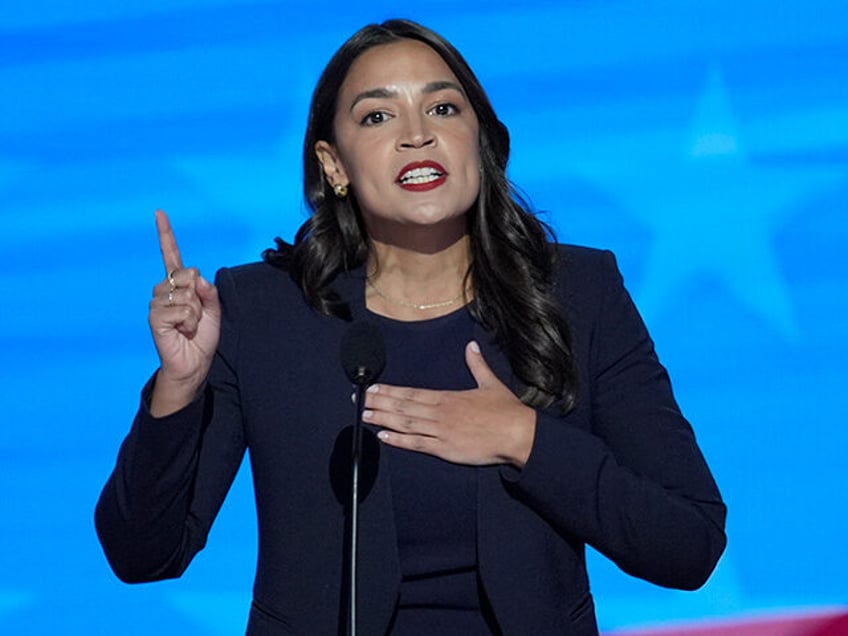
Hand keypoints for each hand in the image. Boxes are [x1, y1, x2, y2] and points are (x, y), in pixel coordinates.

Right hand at [148, 210, 220, 415]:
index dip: (166, 234)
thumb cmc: (202, 336)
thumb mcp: (214, 310)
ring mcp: (157, 302)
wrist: (194, 363)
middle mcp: (164, 289)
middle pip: (188, 272)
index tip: (159, 213)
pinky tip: (183, 330)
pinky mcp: (155, 317)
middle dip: (201, 295)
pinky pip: (181, 308)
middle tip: (196, 315)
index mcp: (179, 284)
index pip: (171, 255)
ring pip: (187, 293)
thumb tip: (197, 278)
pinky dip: (189, 320)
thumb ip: (209, 291)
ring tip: (189, 325)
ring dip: (196, 312)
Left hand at [362, 341, 535, 467]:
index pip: (411, 393)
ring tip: (364, 417)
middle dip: (379, 403)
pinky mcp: (445, 449)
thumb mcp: (490, 383)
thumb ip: (477, 365)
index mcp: (447, 397)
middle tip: (358, 401)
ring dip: (383, 420)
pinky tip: (383, 437)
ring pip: (405, 424)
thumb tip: (471, 346)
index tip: (372, 388)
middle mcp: (439, 413)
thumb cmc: (506, 411)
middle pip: (402, 407)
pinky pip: (417, 444)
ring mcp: (440, 432)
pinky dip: (398, 441)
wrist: (518, 434)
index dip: (389, 391)